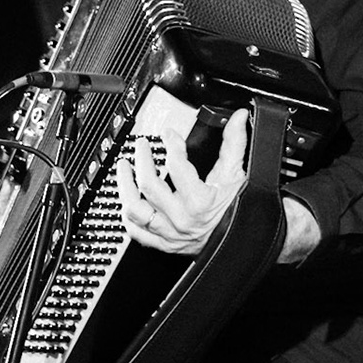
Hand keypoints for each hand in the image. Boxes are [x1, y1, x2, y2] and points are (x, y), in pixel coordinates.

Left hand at [118, 108, 249, 253]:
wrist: (238, 242)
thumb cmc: (236, 209)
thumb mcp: (235, 175)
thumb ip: (234, 144)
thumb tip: (238, 118)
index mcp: (199, 201)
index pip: (176, 166)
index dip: (171, 144)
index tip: (169, 134)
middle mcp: (181, 218)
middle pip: (149, 185)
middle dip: (141, 160)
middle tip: (141, 145)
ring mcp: (169, 233)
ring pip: (135, 210)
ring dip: (125, 186)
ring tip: (123, 168)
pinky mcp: (163, 244)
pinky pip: (136, 232)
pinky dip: (127, 216)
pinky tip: (127, 199)